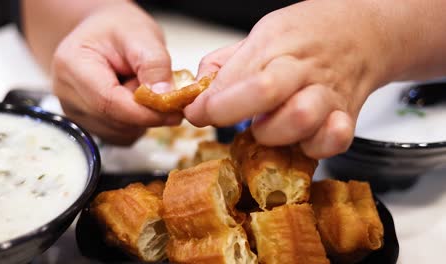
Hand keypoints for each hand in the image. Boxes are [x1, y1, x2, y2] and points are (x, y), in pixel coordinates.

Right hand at [52, 2, 180, 144]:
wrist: (105, 33)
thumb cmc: (120, 29)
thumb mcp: (142, 35)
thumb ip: (154, 64)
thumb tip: (164, 97)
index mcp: (72, 65)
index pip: (108, 102)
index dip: (144, 112)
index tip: (174, 111)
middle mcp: (66, 93)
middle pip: (114, 120)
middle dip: (147, 113)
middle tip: (166, 90)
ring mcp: (75, 111)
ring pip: (119, 132)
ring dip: (142, 117)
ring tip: (143, 86)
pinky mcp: (88, 124)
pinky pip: (120, 136)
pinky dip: (136, 123)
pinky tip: (136, 99)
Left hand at [185, 0, 402, 157]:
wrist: (363, 34)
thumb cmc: (309, 35)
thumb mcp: (263, 34)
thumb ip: (225, 63)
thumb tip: (196, 92)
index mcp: (277, 43)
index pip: (237, 73)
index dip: (209, 100)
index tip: (195, 111)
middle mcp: (303, 69)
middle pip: (266, 91)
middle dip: (231, 111)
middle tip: (221, 117)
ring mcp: (327, 95)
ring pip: (300, 119)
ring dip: (273, 133)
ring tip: (267, 127)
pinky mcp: (346, 118)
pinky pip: (332, 141)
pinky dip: (313, 146)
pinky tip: (301, 139)